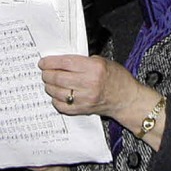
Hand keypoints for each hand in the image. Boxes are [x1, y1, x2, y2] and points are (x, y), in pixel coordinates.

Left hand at [39, 54, 166, 150]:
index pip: (65, 63)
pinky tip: (57, 94)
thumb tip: (61, 61)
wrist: (126, 98)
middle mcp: (89, 83)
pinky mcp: (83, 110)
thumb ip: (82, 61)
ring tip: (49, 82)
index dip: (51, 62)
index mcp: (94, 68)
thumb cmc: (116, 78)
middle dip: (47, 74)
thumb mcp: (102, 61)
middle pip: (58, 78)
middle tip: (44, 72)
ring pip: (58, 92)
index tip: (43, 62)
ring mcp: (85, 98)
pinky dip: (56, 100)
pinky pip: (62, 106)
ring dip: (49, 86)